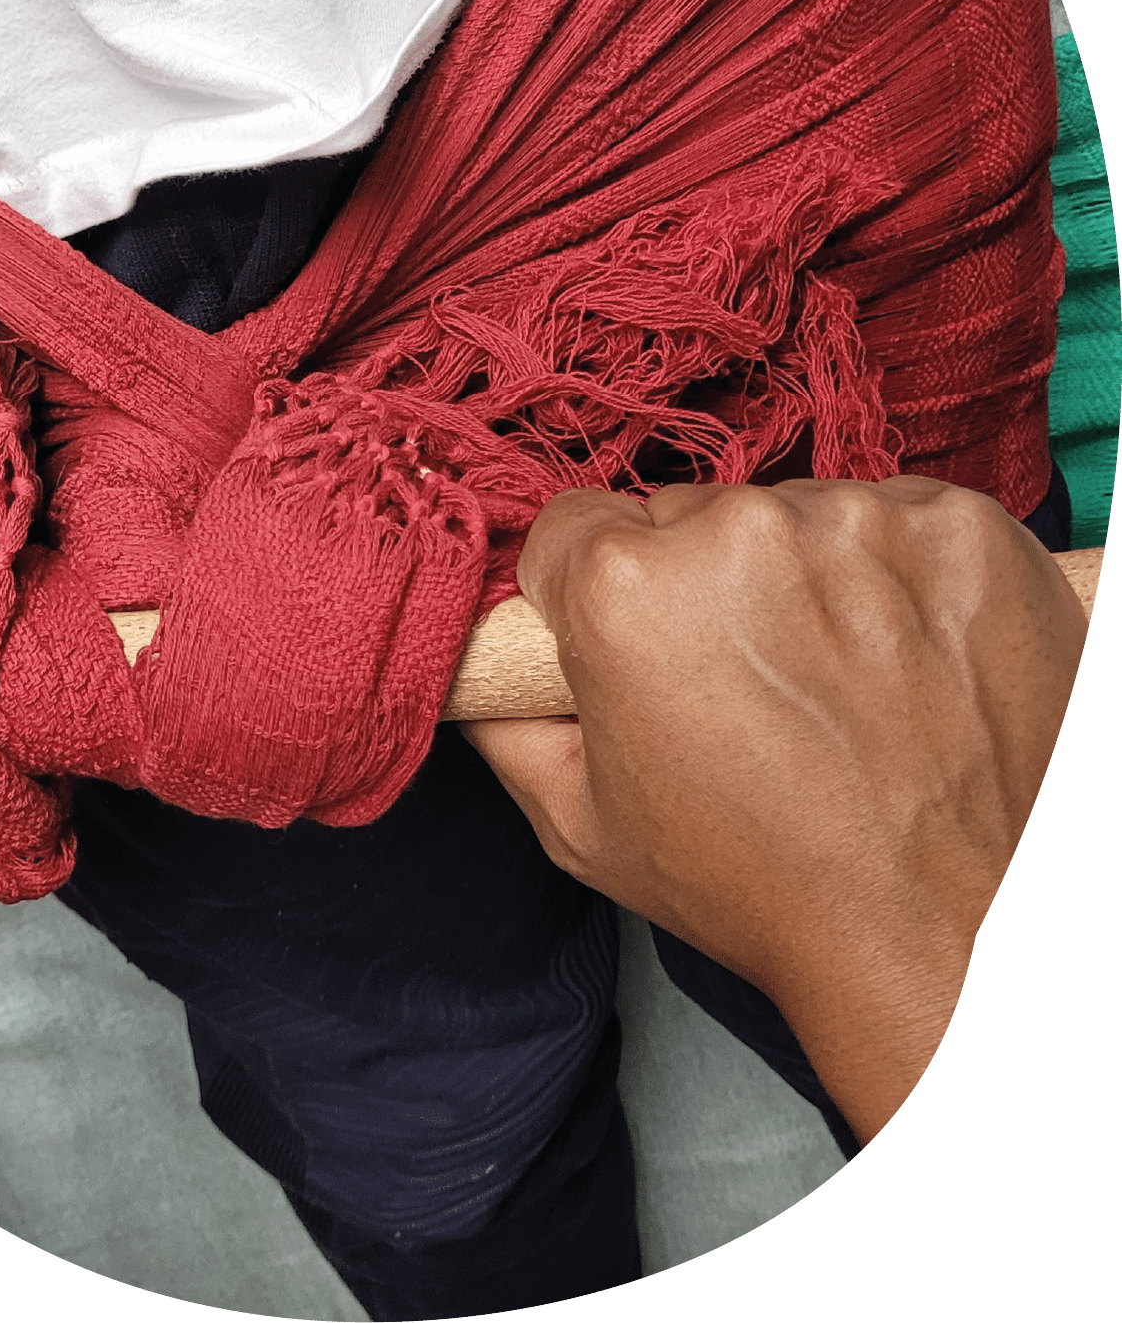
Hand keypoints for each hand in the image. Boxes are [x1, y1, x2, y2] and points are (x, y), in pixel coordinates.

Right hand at [464, 478, 1085, 1141]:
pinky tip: (913, 663)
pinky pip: (902, 522)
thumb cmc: (768, 889)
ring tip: (843, 683)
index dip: (596, 591)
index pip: (576, 526)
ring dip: (808, 578)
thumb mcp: (584, 828)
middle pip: (690, 517)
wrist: (957, 938)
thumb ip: (510, 724)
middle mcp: (740, 530)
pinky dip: (903, 579)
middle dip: (706, 583)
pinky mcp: (967, 529)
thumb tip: (485, 669)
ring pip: (798, 516)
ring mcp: (865, 521)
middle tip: (752, 681)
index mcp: (625, 587)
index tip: (643, 643)